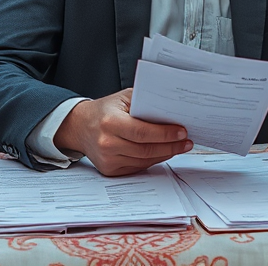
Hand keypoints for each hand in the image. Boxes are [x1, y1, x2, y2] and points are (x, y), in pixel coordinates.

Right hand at [54, 89, 192, 176]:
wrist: (80, 126)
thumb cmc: (105, 110)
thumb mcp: (123, 98)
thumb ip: (145, 102)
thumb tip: (171, 109)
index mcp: (110, 122)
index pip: (142, 132)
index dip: (165, 134)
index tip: (182, 131)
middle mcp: (107, 143)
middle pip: (146, 149)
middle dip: (171, 146)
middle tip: (186, 141)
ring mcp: (108, 159)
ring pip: (144, 160)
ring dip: (165, 154)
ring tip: (180, 146)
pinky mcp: (110, 170)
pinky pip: (138, 167)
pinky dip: (153, 160)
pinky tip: (164, 152)